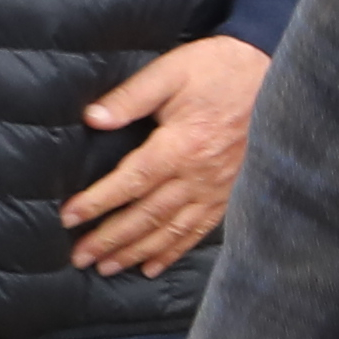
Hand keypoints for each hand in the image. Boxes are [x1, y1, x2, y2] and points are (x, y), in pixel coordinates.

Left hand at [66, 36, 270, 273]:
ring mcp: (217, 188)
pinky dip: (175, 251)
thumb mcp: (170, 72)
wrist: (269, 74)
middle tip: (80, 257)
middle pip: (148, 215)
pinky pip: (200, 230)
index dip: (98, 202)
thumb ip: (130, 97)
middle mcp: (199, 175)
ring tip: (107, 268)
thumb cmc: (216, 70)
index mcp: (181, 146)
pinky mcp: (230, 193)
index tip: (69, 217)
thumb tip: (93, 118)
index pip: (132, 182)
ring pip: (171, 230)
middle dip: (111, 239)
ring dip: (137, 252)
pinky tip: (153, 266)